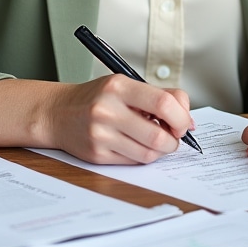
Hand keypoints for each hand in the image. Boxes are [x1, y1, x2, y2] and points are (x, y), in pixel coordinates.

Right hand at [46, 75, 192, 164]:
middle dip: (174, 141)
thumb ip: (160, 96)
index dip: (181, 117)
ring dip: (160, 151)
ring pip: (148, 154)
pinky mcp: (97, 155)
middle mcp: (108, 110)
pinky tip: (137, 145)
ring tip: (155, 140)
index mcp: (119, 86)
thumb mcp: (126, 84)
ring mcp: (101, 135)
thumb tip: (189, 120)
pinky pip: (133, 162)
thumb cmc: (99, 97)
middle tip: (173, 136)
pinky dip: (143, 156)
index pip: (163, 104)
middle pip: (158, 136)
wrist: (58, 113)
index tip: (184, 123)